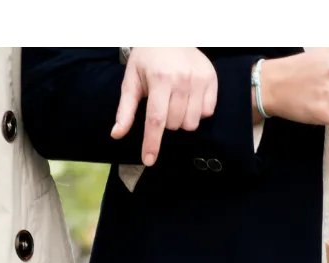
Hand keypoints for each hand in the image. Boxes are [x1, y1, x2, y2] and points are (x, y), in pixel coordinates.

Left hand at [112, 46, 217, 165]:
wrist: (169, 37)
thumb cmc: (147, 59)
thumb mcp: (131, 80)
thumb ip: (125, 110)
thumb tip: (116, 134)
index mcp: (159, 79)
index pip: (156, 119)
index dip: (152, 143)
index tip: (149, 160)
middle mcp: (182, 80)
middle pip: (174, 124)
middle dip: (165, 123)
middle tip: (161, 105)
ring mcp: (199, 80)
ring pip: (191, 123)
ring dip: (181, 120)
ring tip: (175, 103)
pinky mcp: (212, 80)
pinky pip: (207, 112)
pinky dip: (197, 112)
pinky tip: (189, 99)